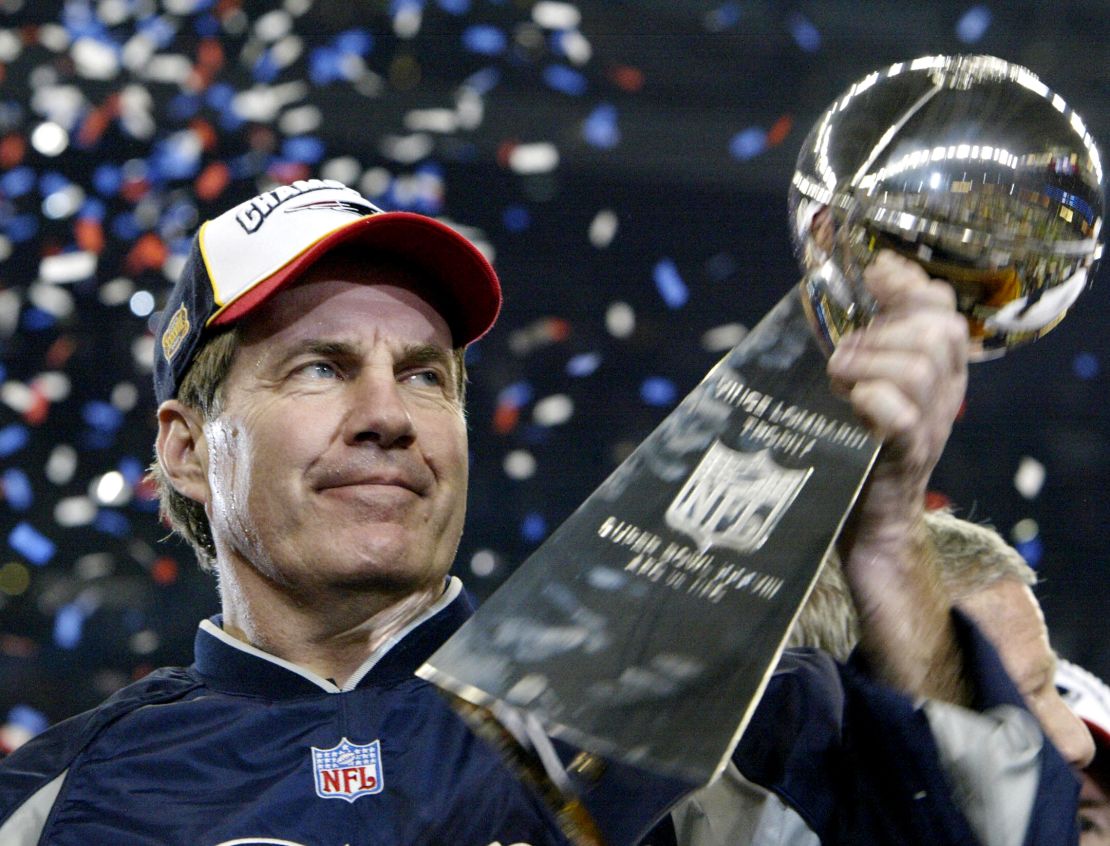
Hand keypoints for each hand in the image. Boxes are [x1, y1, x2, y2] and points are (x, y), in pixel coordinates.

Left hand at [828, 250, 967, 543]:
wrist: (869, 516)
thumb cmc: (859, 439)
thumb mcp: (871, 378)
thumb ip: (874, 336)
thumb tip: (865, 275)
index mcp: (939, 369)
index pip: (943, 308)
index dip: (909, 284)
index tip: (874, 274)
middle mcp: (944, 394)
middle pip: (938, 332)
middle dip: (883, 331)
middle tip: (844, 356)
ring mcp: (930, 426)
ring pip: (918, 367)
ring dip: (867, 362)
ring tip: (838, 380)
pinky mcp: (905, 455)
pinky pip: (901, 414)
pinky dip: (872, 398)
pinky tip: (852, 402)